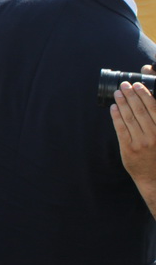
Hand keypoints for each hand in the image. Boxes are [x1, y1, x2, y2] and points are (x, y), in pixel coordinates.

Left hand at [111, 72, 155, 189]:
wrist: (154, 179)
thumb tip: (150, 102)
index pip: (154, 108)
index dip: (144, 95)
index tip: (138, 85)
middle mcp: (154, 136)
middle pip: (140, 110)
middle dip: (131, 95)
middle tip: (124, 85)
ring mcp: (140, 143)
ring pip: (129, 118)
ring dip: (122, 103)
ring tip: (118, 93)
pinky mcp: (128, 149)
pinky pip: (120, 129)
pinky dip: (116, 116)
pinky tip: (113, 107)